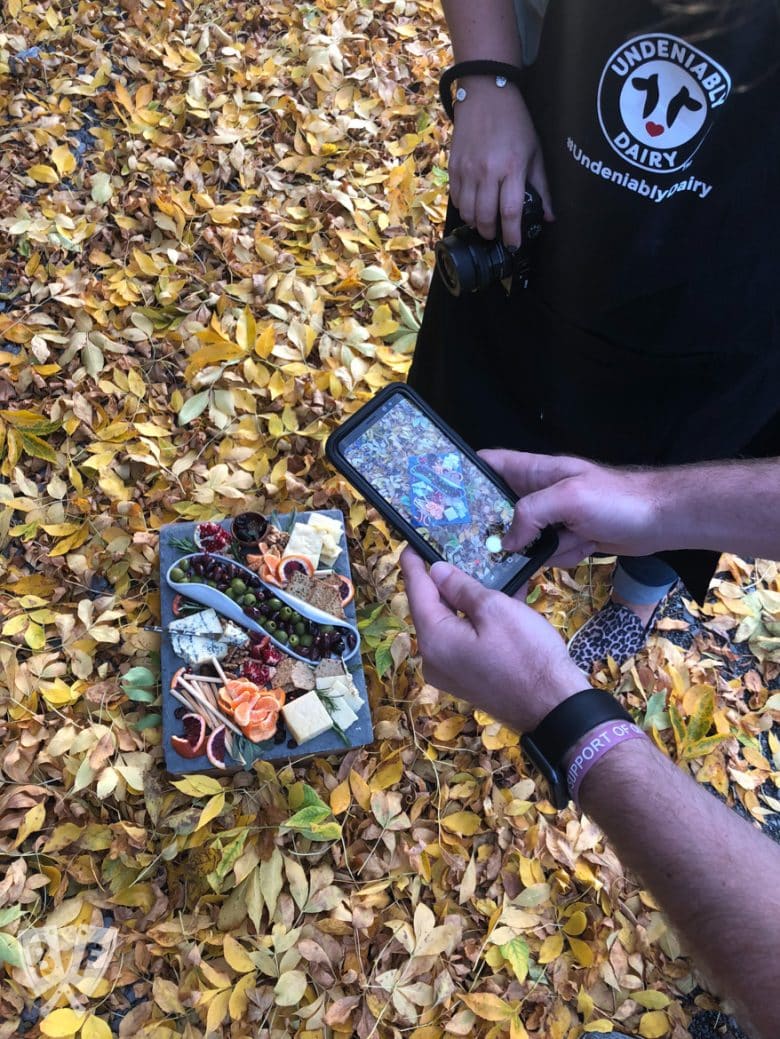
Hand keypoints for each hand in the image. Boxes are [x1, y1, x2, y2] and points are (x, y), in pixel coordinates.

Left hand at [401, 549, 585, 731]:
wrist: (554, 708)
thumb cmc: (526, 655)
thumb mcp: (495, 610)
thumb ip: (461, 588)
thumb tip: (437, 571)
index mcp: (434, 639)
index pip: (416, 592)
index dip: (414, 566)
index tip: (409, 546)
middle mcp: (433, 659)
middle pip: (432, 610)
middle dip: (443, 583)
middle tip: (451, 555)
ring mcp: (450, 673)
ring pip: (450, 625)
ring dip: (465, 601)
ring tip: (482, 576)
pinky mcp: (468, 680)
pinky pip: (464, 642)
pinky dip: (476, 622)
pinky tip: (498, 604)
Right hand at [449, 80, 553, 246]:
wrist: (485, 94)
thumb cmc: (515, 122)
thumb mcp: (535, 151)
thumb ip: (542, 186)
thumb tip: (549, 216)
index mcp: (511, 167)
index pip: (509, 211)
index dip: (511, 235)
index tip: (513, 246)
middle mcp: (487, 171)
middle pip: (484, 217)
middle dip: (490, 233)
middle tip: (496, 235)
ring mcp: (467, 169)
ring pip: (467, 212)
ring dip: (475, 223)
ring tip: (484, 223)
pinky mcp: (454, 166)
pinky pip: (456, 198)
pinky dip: (463, 208)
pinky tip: (472, 206)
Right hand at [479, 450, 661, 565]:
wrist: (662, 519)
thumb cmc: (617, 499)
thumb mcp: (567, 498)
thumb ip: (530, 513)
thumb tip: (506, 541)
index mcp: (536, 472)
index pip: (492, 463)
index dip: (467, 472)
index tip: (443, 492)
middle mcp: (540, 493)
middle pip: (501, 507)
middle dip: (490, 525)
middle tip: (469, 542)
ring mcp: (555, 517)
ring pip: (523, 536)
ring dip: (530, 548)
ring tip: (541, 548)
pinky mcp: (569, 538)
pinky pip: (547, 552)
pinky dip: (557, 557)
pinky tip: (574, 551)